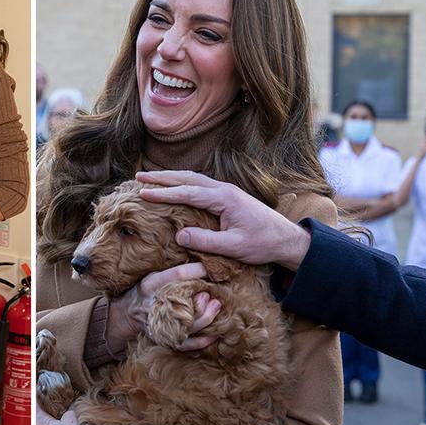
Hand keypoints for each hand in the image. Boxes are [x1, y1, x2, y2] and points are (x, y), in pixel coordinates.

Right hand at [106, 262, 221, 351]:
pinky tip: (215, 332)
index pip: (178, 275)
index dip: (197, 270)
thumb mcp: (154, 274)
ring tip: (216, 306)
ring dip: (208, 317)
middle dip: (202, 299)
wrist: (130, 311)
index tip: (210, 267)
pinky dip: (204, 340)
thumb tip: (202, 262)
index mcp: (151, 284)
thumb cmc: (148, 289)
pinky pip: (188, 344)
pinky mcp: (166, 339)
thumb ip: (173, 272)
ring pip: (189, 325)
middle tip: (210, 293)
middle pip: (185, 304)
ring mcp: (160, 324)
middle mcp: (155, 305)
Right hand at [137, 170, 312, 269]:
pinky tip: (175, 187)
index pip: (187, 192)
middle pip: (187, 178)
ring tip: (150, 178)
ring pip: (193, 179)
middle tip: (138, 177)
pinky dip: (183, 183)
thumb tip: (179, 235)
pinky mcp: (228, 197)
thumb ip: (206, 241)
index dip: (163, 193)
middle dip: (162, 177)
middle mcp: (224, 189)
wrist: (287, 239)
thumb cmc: (263, 244)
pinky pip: (200, 185)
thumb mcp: (233, 247)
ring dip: (171, 178)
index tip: (142, 193)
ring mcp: (227, 191)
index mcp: (224, 199)